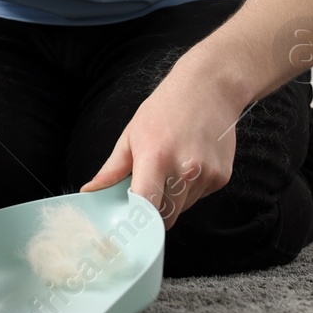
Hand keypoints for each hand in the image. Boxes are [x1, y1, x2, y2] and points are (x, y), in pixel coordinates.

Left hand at [80, 62, 244, 227]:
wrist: (208, 89)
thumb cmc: (165, 109)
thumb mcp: (131, 135)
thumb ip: (111, 170)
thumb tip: (90, 191)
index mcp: (156, 159)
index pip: (146, 208)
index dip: (137, 221)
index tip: (128, 223)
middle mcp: (184, 170)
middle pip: (166, 217)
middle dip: (152, 212)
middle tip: (146, 190)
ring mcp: (206, 176)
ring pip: (183, 209)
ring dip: (172, 199)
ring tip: (170, 168)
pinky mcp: (222, 178)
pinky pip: (199, 197)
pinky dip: (190, 190)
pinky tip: (188, 164)